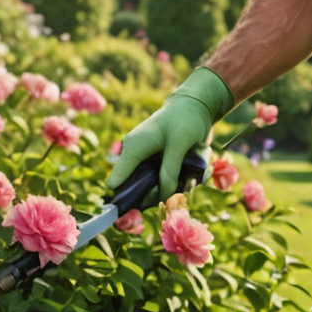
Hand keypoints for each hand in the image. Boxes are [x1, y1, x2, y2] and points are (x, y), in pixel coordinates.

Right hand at [107, 67, 233, 199]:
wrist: (195, 107)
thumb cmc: (184, 120)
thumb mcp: (178, 144)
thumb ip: (170, 169)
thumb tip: (164, 195)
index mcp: (133, 149)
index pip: (117, 182)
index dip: (126, 198)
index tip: (146, 205)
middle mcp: (137, 157)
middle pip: (136, 190)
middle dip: (155, 196)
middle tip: (173, 194)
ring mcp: (148, 162)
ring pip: (153, 187)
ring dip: (169, 190)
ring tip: (188, 182)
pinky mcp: (160, 164)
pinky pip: (164, 181)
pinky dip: (176, 183)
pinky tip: (190, 178)